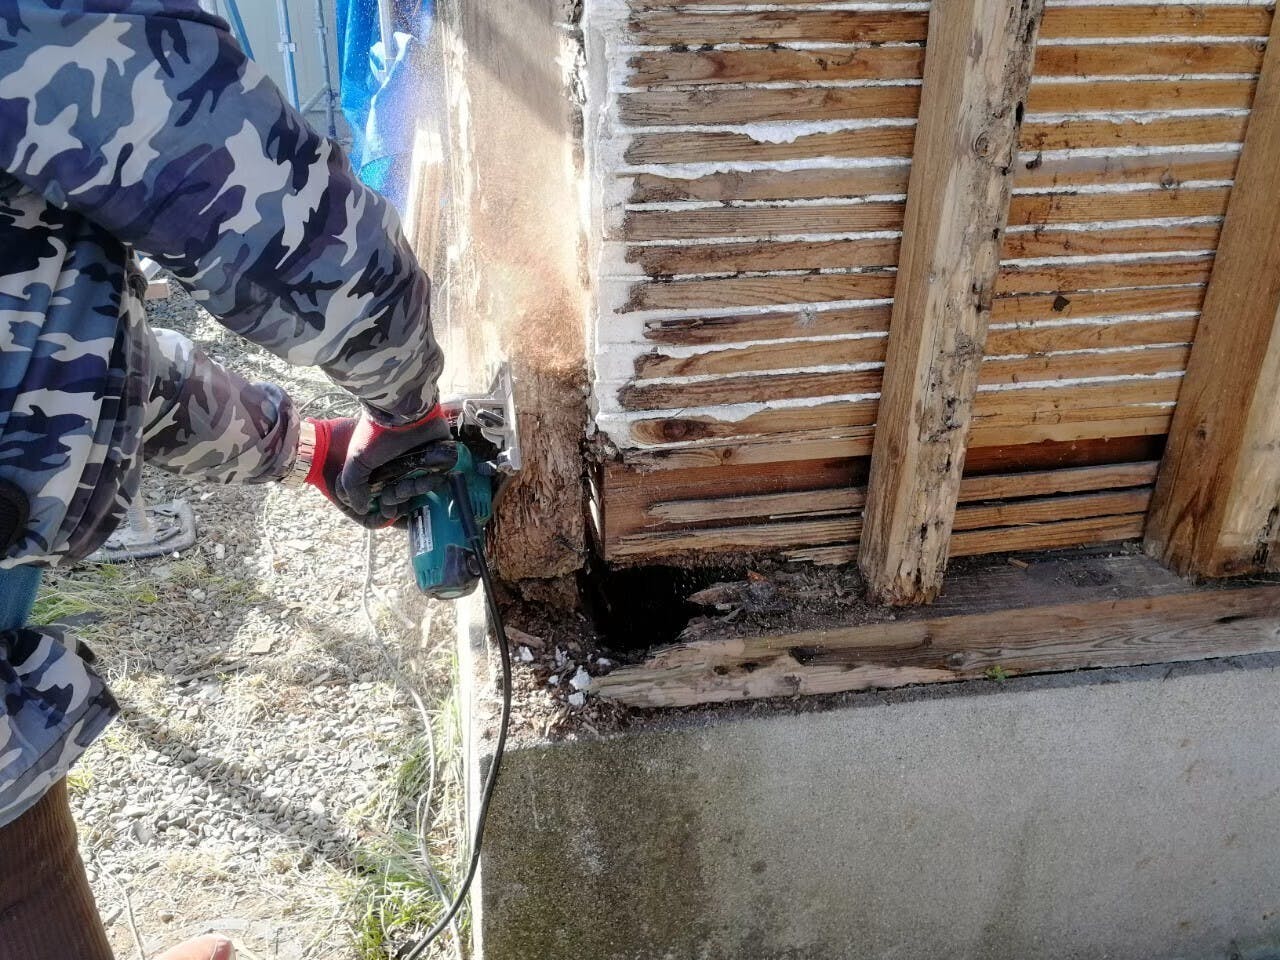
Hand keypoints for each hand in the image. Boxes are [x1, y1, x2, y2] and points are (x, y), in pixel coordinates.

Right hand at [304, 407, 455, 526]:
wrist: (402, 411)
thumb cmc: (378, 435)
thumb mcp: (358, 460)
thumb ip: (353, 485)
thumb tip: (361, 508)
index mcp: (381, 465)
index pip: (386, 492)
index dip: (387, 504)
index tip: (388, 511)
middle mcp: (400, 462)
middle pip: (404, 490)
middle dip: (403, 495)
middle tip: (402, 489)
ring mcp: (420, 458)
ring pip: (422, 484)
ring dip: (420, 487)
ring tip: (421, 481)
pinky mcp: (439, 453)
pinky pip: (440, 472)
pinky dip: (437, 478)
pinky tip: (434, 477)